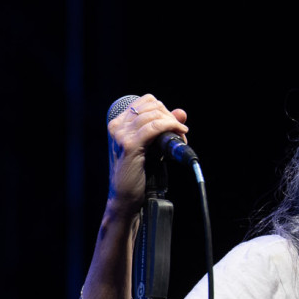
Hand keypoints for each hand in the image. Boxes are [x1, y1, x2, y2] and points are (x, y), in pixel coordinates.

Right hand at [106, 94, 187, 214]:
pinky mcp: (130, 146)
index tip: (174, 125)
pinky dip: (171, 127)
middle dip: (170, 117)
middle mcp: (117, 126)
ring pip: (154, 114)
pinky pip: (154, 127)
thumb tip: (181, 112)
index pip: (146, 101)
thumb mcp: (152, 146)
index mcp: (118, 123)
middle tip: (180, 133)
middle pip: (151, 105)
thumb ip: (164, 128)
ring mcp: (121, 135)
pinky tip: (180, 134)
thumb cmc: (139, 174)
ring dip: (173, 123)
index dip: (164, 110)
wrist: (126, 198)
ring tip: (181, 137)